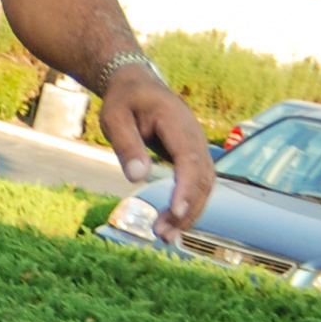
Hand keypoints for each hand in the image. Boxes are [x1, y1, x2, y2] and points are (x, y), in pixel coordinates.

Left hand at [99, 66, 214, 240]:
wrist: (137, 85)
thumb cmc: (124, 101)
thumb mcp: (115, 118)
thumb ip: (126, 145)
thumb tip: (137, 178)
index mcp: (177, 122)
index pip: (190, 159)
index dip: (186, 187)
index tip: (177, 211)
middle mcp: (195, 136)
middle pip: (203, 178)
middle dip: (188, 208)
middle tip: (163, 234)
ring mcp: (198, 147)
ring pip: (205, 185)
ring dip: (190, 212)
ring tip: (165, 235)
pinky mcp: (193, 157)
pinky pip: (198, 184)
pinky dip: (189, 205)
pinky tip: (172, 223)